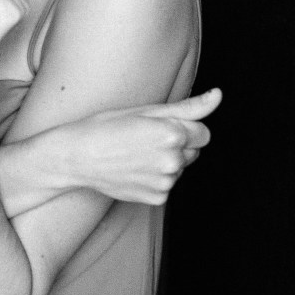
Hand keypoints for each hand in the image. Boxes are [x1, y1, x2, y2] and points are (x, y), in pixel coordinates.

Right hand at [51, 88, 221, 204]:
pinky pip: (167, 184)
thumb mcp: (146, 110)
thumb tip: (217, 96)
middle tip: (144, 137)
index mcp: (173, 133)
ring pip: (180, 168)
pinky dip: (155, 177)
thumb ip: (189, 106)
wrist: (77, 156)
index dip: (182, 126)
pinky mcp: (157, 198)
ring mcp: (166, 183)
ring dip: (166, 160)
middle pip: (194, 150)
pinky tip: (133, 169)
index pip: (203, 132)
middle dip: (178, 143)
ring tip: (135, 153)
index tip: (159, 125)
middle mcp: (174, 161)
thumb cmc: (106, 126)